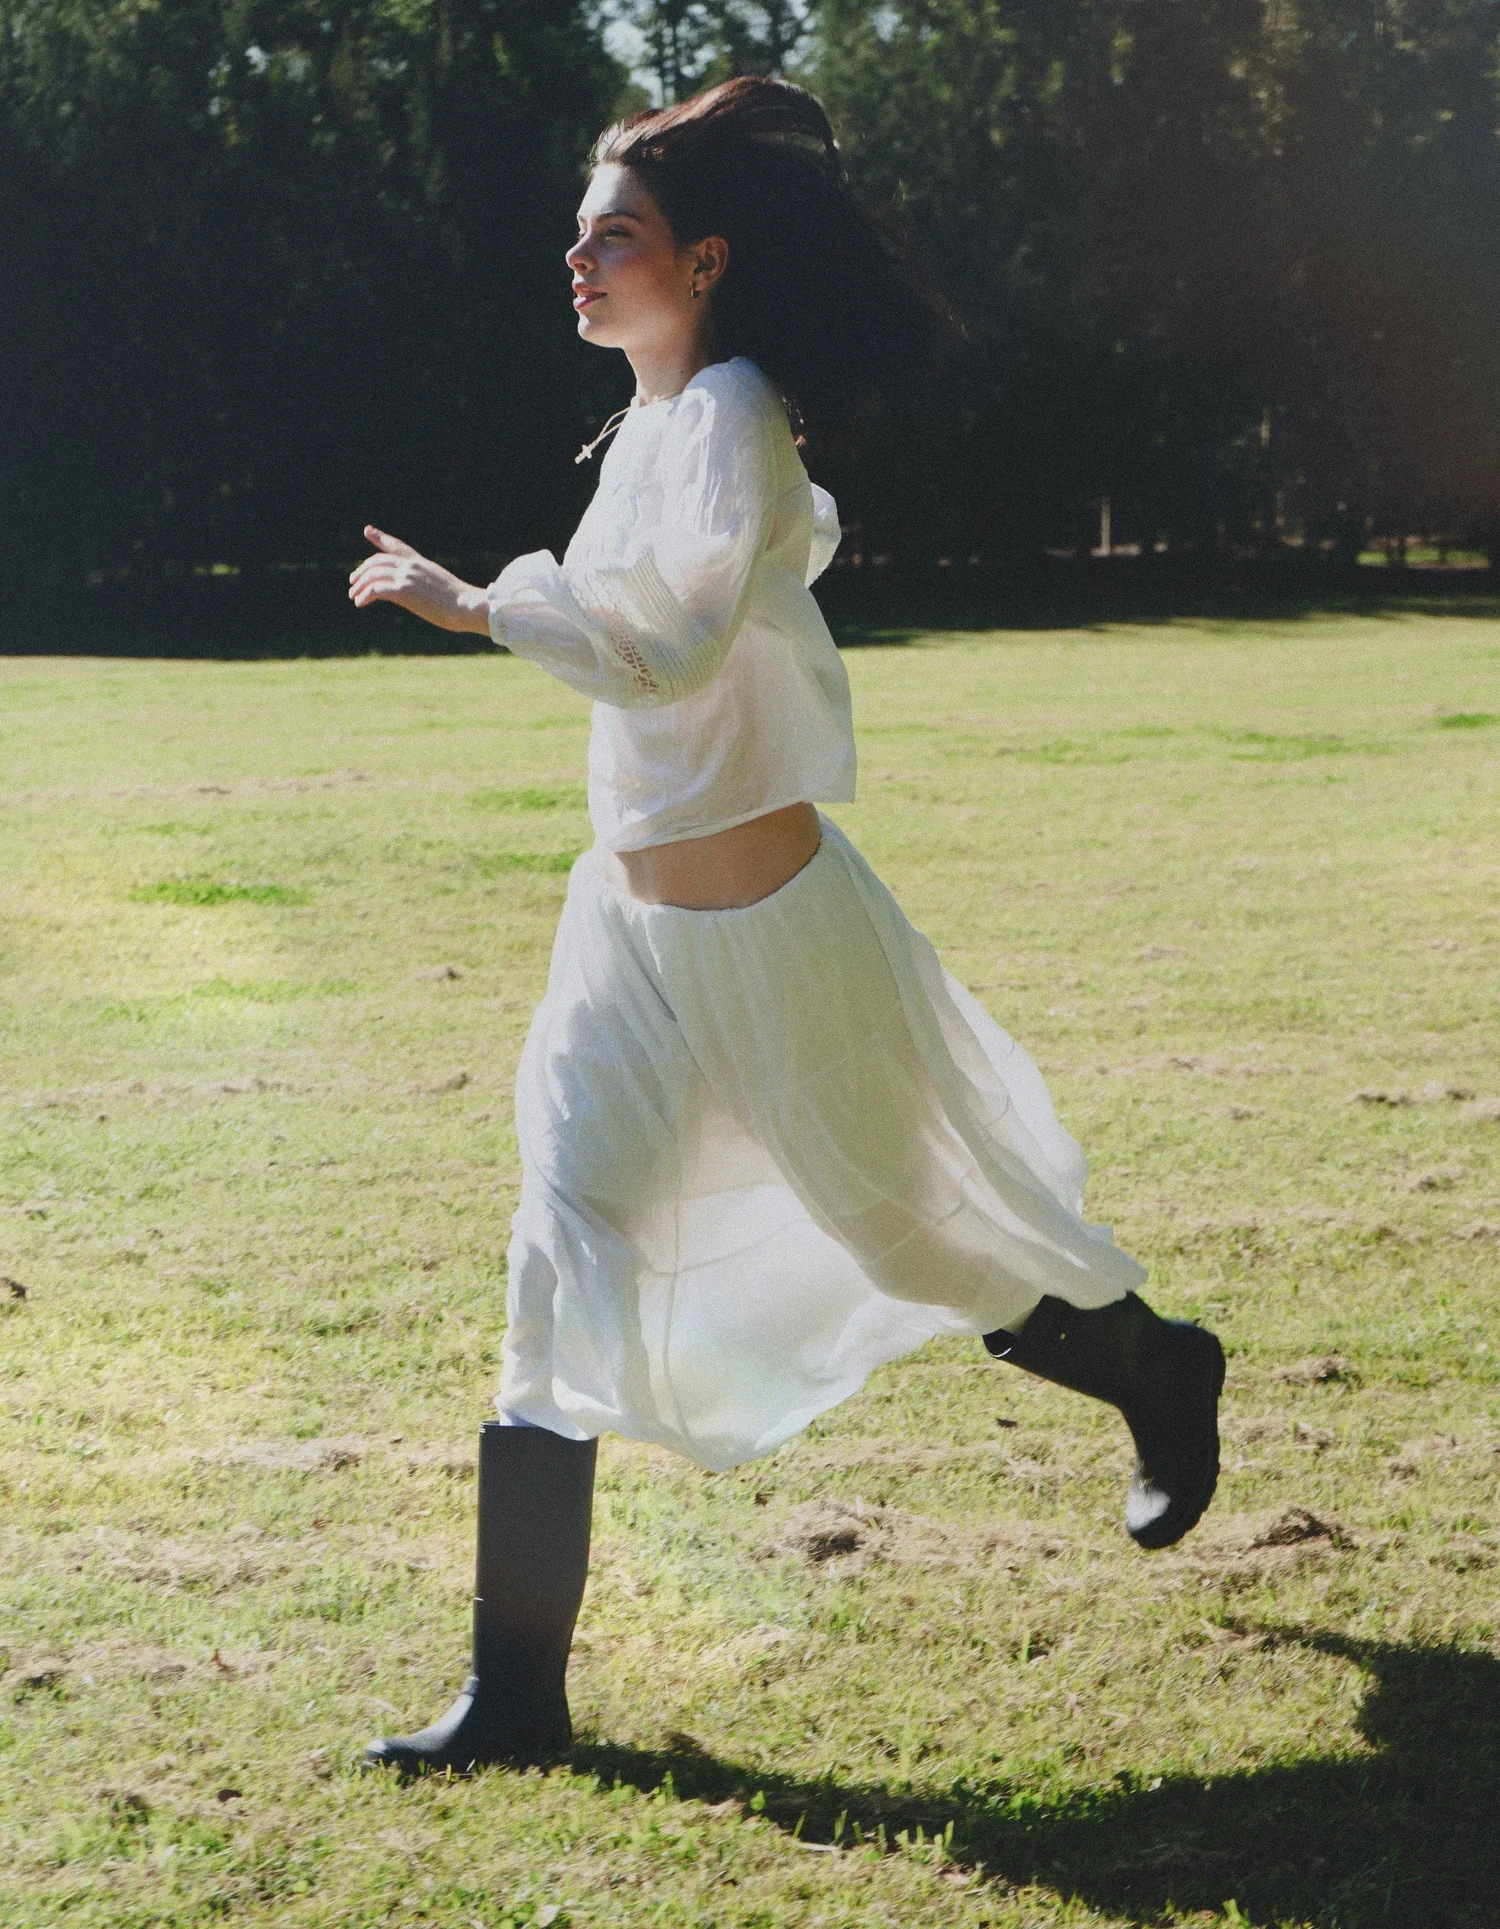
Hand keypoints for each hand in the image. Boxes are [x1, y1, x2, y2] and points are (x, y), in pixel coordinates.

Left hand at [348, 526, 489, 632]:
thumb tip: (425, 595)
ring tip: (354, 596)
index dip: (380, 537)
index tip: (368, 530)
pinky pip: (376, 589)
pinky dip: (365, 595)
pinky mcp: (403, 592)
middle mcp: (411, 567)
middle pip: (378, 561)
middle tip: (353, 581)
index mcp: (421, 563)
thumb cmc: (462, 603)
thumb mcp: (442, 587)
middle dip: (362, 570)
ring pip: (373, 575)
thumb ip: (428, 585)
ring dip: (360, 585)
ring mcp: (407, 578)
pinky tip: (360, 603)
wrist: (466, 606)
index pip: (397, 546)